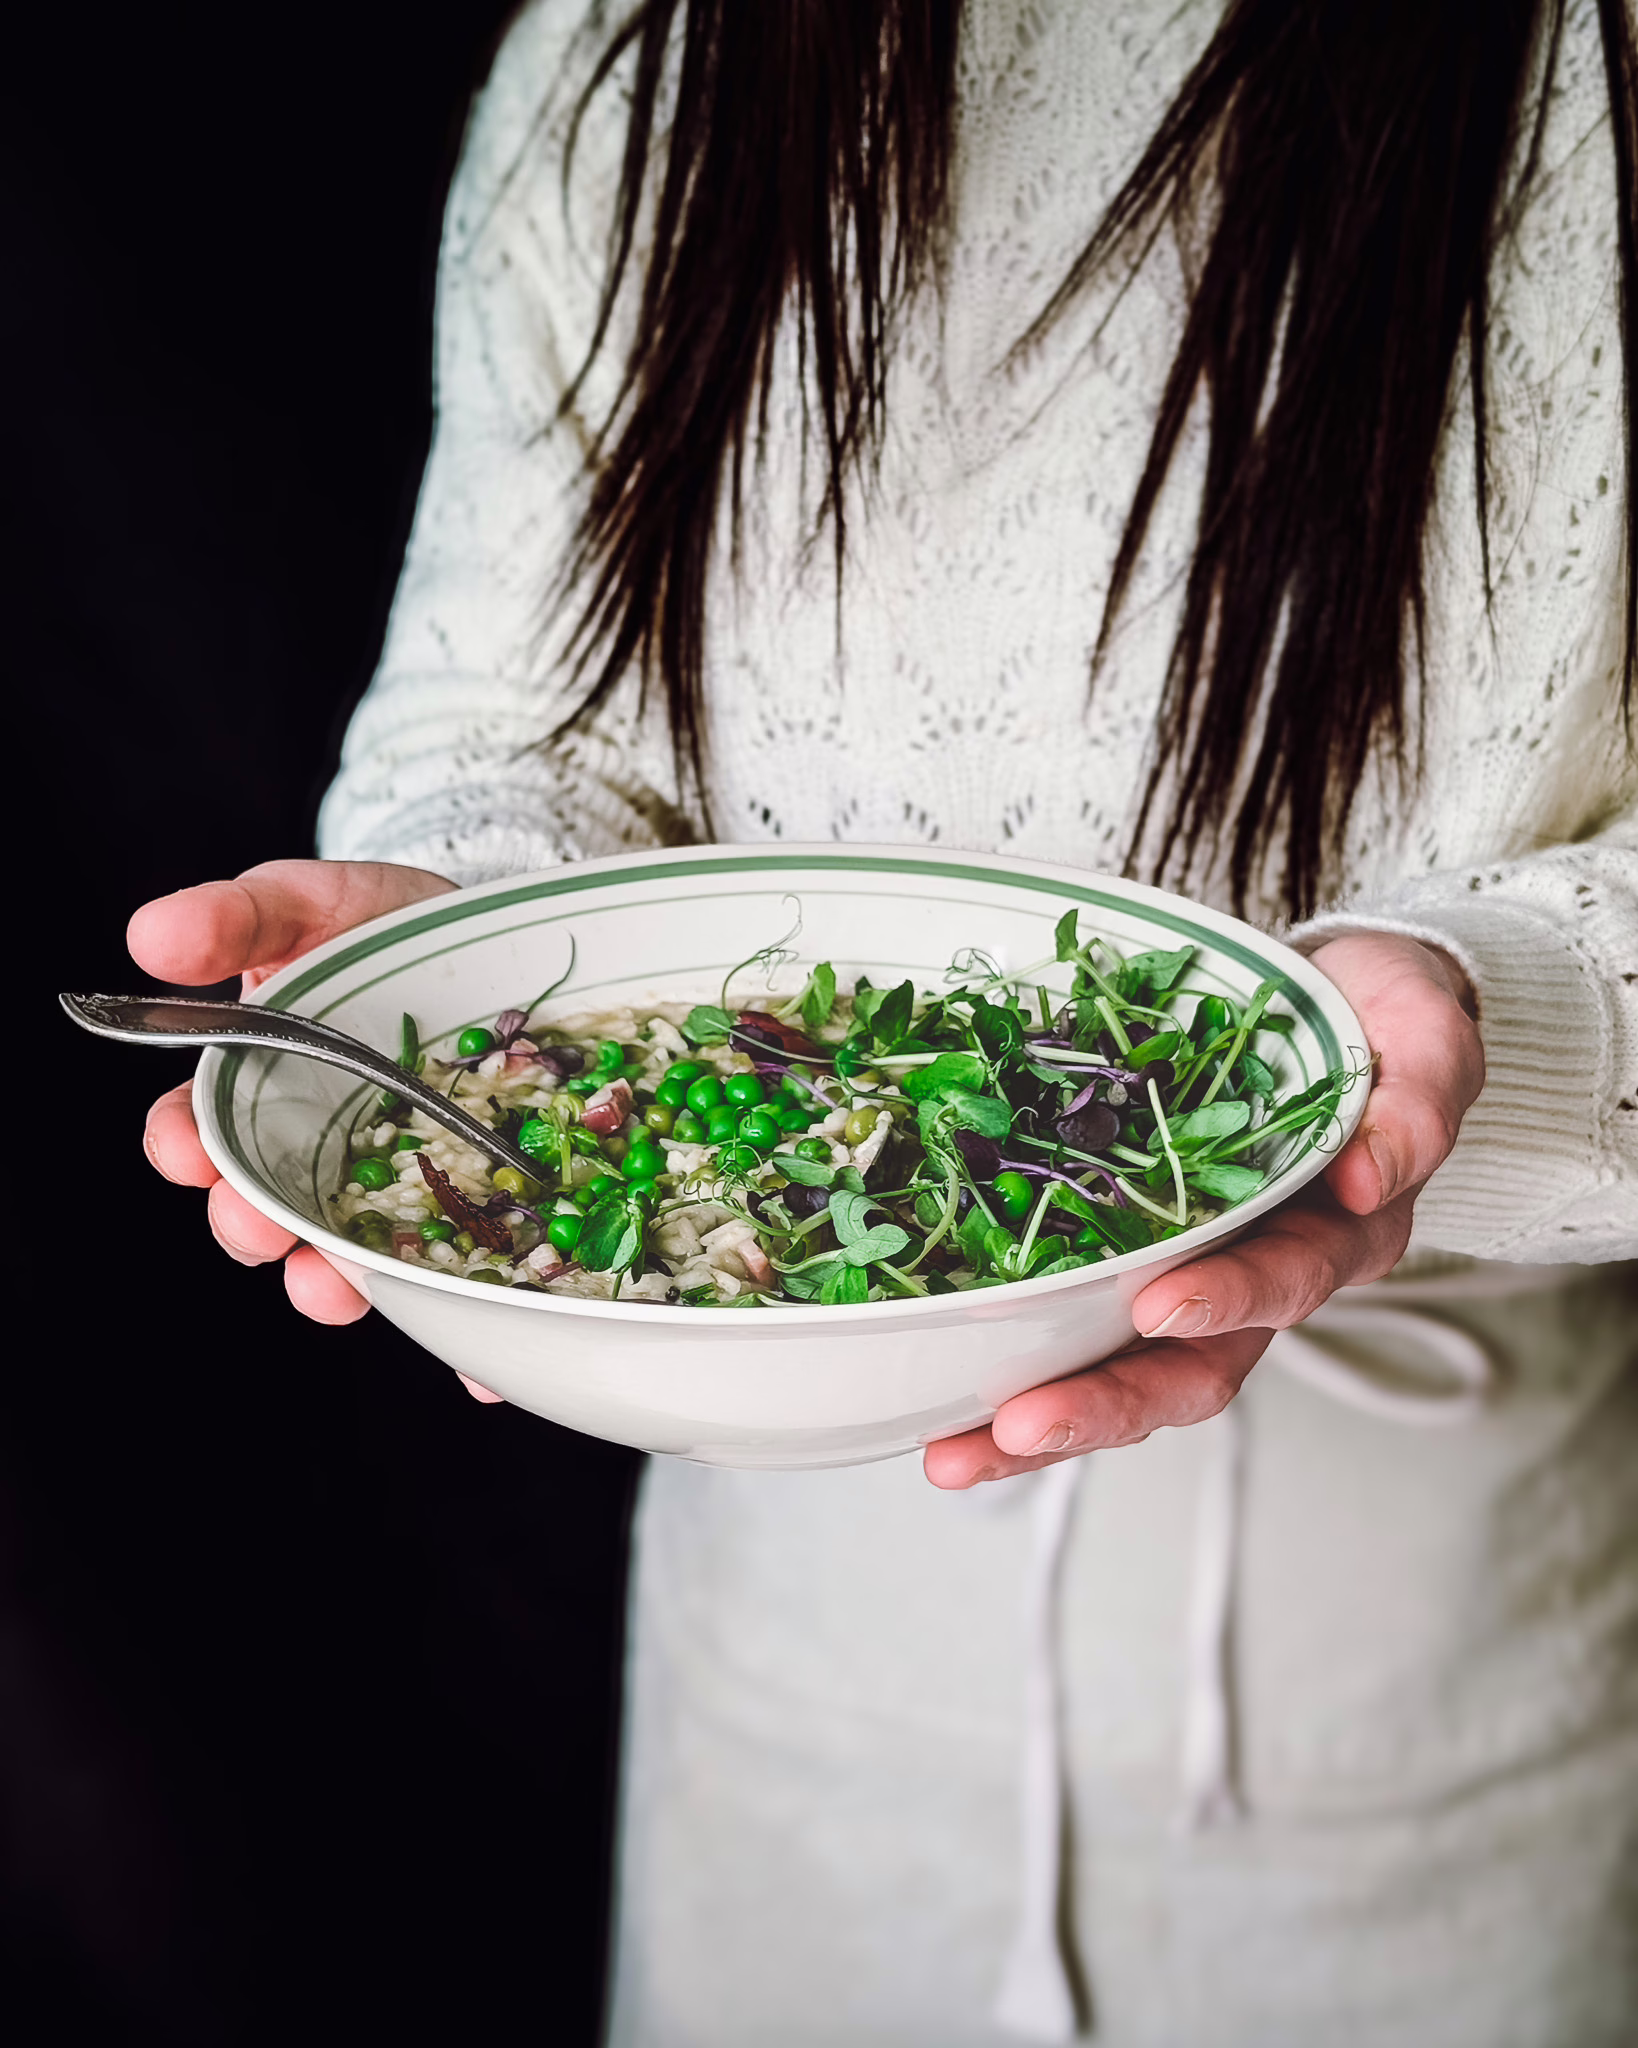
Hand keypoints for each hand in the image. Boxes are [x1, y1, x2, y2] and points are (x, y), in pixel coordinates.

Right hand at [135, 859, 457, 1328]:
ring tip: (337, 1287)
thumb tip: (153, 938)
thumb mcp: (312, 902)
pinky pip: (456, 1272)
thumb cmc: (390, 925)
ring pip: (351, 1253)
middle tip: (258, 1233)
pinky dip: (451, 1312)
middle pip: (266, 1208)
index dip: (182, 1150)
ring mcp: (395, 1181)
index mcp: (259, 1085)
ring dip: (337, 1284)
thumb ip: (238, 916)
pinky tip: (455, 1340)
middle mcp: (317, 1148)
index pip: (198, 1133)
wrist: (500, 939)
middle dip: (252, 1229)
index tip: (184, 1154)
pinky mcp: (472, 1203)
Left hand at [923, 931, 1483, 1487]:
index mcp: (1336, 1233)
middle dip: (1101, 1405)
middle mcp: (1257, 1276)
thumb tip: (1371, 1173)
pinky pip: (1068, 1315)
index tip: (1159, 1305)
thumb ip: (1417, 1097)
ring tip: (953, 1452)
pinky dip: (1007, 1356)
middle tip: (1016, 1428)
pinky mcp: (1126, 1249)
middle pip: (1187, 1369)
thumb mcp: (1423, 1036)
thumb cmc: (1383, 1024)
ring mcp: (1188, 1271)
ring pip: (1118, 1366)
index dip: (1225, 1301)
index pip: (1282, 1284)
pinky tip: (935, 1390)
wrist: (1342, 1005)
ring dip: (1038, 1413)